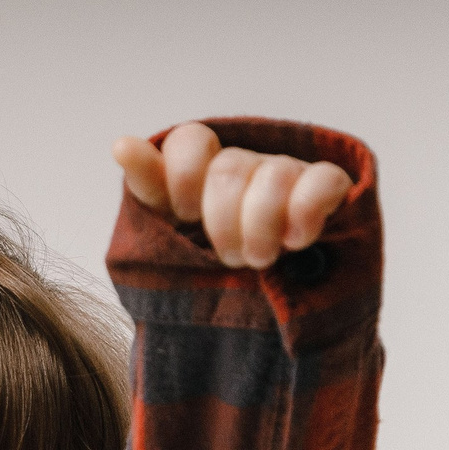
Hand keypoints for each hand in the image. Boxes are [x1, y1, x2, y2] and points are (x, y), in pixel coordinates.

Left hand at [112, 122, 353, 268]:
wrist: (266, 307)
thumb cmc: (208, 264)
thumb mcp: (167, 231)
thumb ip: (147, 187)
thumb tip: (121, 143)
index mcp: (201, 170)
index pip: (189, 141)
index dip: (183, 180)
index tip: (184, 216)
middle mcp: (244, 164)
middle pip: (230, 169)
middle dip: (223, 222)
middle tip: (227, 258)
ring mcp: (287, 171)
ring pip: (274, 177)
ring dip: (262, 229)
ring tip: (259, 260)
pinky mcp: (327, 187)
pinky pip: (322, 181)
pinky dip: (305, 214)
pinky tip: (296, 241)